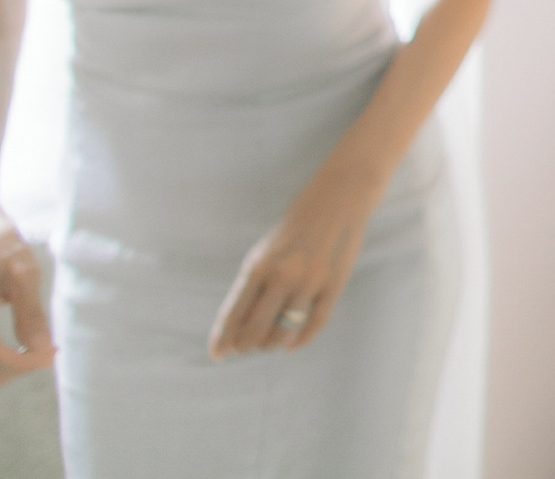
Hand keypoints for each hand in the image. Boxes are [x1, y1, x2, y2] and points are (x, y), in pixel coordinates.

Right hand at [0, 215, 54, 383]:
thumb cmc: (4, 249)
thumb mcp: (25, 275)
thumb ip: (31, 314)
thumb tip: (42, 349)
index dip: (24, 363)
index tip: (51, 354)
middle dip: (18, 368)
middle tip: (48, 351)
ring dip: (8, 369)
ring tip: (37, 348)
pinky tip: (22, 347)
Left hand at [208, 166, 381, 358]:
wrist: (338, 199)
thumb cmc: (295, 228)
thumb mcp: (266, 252)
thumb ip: (253, 285)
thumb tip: (239, 325)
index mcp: (259, 266)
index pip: (234, 314)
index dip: (223, 339)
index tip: (217, 355)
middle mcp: (282, 276)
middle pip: (255, 330)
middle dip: (246, 345)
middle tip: (245, 349)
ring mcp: (310, 282)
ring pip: (284, 332)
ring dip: (273, 344)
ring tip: (270, 343)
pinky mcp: (335, 285)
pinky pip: (314, 324)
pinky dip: (300, 340)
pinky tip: (292, 344)